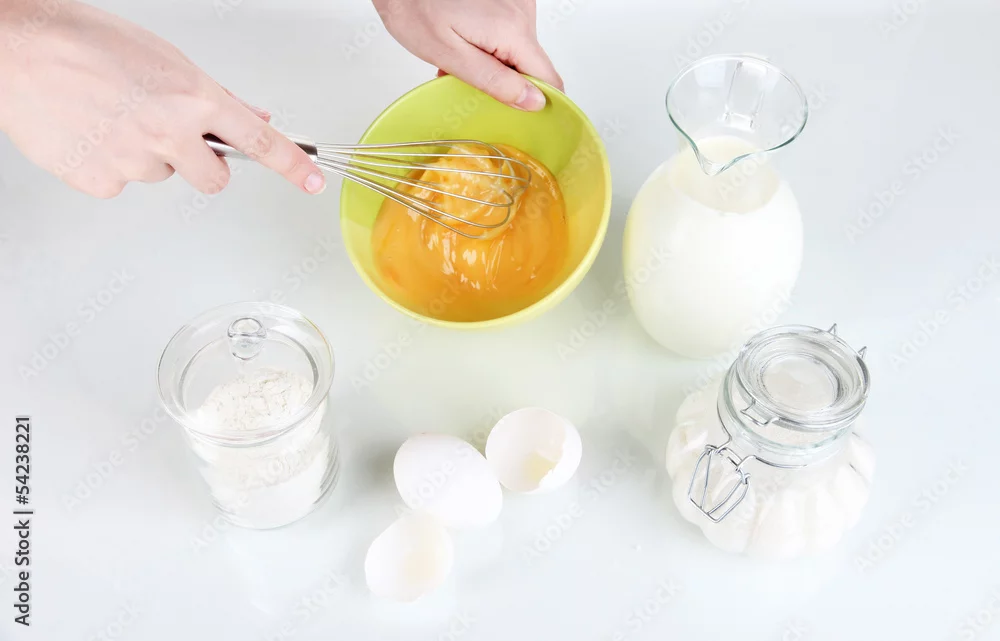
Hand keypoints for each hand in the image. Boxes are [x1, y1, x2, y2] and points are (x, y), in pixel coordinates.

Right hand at [0, 0, 324, 197]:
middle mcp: (171, 132)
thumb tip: (255, 117)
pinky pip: (119, 185)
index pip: (261, 142)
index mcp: (195, 97)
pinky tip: (89, 133)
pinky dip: (108, 166)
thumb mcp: (164, 60)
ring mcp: (135, 160)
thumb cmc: (85, 41)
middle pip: (214, 179)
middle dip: (201, 166)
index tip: (313, 183)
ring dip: (146, 156)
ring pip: (161, 177)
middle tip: (169, 137)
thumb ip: (215, 97)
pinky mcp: (100, 180)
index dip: (293, 166)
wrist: (17, 47)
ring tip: (111, 117)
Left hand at [373, 0, 562, 111]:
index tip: (518, 113)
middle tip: (468, 76)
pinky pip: (510, 32)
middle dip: (504, 80)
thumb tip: (533, 101)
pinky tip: (467, 39)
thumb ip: (495, 82)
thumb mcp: (451, 56)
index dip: (537, 101)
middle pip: (532, 65)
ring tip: (462, 53)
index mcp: (512, 29)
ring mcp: (516, 2)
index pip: (549, 78)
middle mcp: (522, 11)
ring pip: (519, 50)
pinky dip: (491, 43)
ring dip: (495, 61)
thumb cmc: (414, 8)